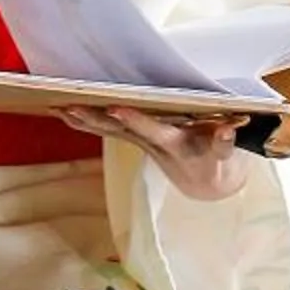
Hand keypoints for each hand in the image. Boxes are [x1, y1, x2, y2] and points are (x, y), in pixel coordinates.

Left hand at [60, 104, 252, 202]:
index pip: (155, 132)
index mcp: (179, 144)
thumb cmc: (220, 161)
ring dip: (88, 121)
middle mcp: (158, 145)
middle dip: (98, 120)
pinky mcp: (141, 141)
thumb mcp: (227, 156)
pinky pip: (111, 131)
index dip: (136, 123)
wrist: (212, 183)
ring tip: (62, 107)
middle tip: (75, 107)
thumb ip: (224, 143)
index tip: (117, 111)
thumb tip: (226, 130)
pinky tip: (65, 114)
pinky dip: (88, 123)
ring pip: (114, 132)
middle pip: (126, 131)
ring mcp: (147, 144)